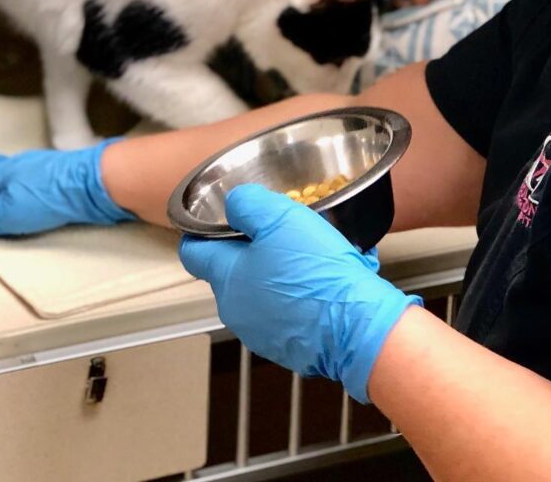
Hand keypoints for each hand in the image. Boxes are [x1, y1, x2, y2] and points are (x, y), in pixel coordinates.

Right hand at [0, 140, 136, 236]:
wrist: (95, 184)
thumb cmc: (55, 191)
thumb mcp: (8, 211)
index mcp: (0, 173)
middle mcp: (16, 167)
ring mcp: (37, 170)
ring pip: (6, 173)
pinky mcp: (54, 179)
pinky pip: (26, 180)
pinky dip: (15, 185)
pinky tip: (18, 192)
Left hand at [180, 184, 420, 402]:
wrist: (356, 327)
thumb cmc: (315, 273)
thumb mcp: (280, 219)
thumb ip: (249, 205)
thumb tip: (235, 204)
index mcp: (227, 279)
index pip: (194, 253)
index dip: (200, 232)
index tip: (211, 220)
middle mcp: (238, 311)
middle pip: (233, 270)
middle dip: (253, 249)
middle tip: (282, 230)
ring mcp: (263, 333)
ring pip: (264, 289)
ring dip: (281, 271)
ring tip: (314, 254)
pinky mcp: (291, 346)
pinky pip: (290, 310)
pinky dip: (302, 294)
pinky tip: (328, 280)